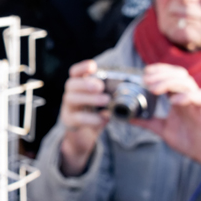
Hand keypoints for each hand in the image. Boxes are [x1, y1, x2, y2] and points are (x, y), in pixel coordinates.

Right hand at [59, 60, 110, 175]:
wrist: (83, 133)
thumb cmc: (96, 112)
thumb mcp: (102, 100)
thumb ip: (111, 93)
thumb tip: (132, 88)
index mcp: (79, 85)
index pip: (75, 72)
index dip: (82, 68)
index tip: (93, 66)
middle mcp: (71, 93)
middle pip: (71, 84)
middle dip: (85, 83)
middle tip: (100, 86)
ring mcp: (68, 107)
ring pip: (71, 99)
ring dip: (89, 99)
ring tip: (106, 101)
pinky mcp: (69, 121)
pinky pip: (77, 118)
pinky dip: (91, 119)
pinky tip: (103, 119)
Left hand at [131, 63, 200, 177]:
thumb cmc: (187, 139)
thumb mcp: (161, 128)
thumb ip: (147, 121)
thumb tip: (129, 118)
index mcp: (177, 98)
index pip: (170, 76)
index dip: (158, 71)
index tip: (144, 73)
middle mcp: (187, 96)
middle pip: (178, 75)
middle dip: (161, 74)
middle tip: (146, 80)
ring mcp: (197, 102)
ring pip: (186, 82)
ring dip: (169, 83)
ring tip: (154, 89)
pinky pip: (200, 96)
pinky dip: (186, 96)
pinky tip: (173, 101)